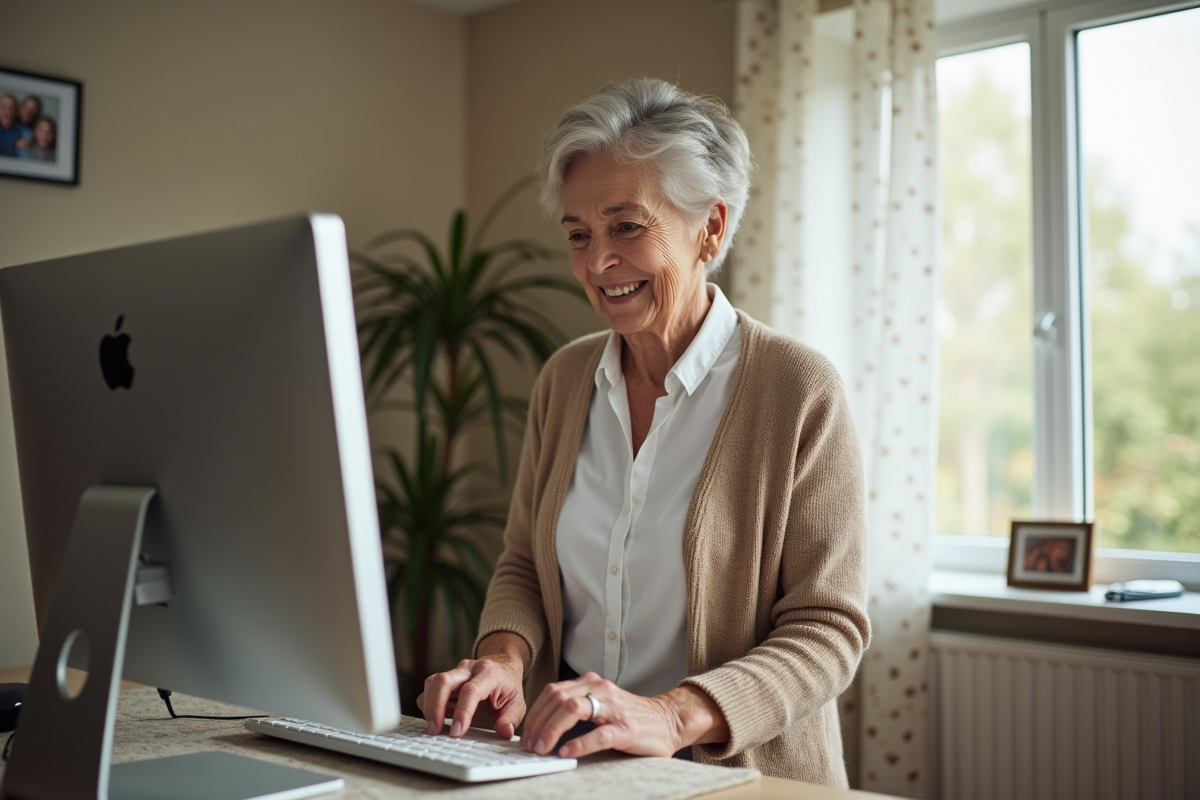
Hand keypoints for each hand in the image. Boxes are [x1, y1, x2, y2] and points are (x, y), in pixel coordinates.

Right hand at [416, 632, 529, 739]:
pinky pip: (430, 687)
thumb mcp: (517, 704)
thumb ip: (511, 719)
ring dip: (429, 706)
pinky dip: (427, 703)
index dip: (462, 712)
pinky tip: (436, 718)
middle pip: (444, 681)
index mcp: (489, 674)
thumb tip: (505, 732)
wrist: (503, 667)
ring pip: (433, 682)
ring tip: (434, 727)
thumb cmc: (508, 687)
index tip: (457, 732)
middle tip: (434, 730)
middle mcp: (469, 668)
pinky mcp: (446, 677)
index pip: (471, 691)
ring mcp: (456, 671)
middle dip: (435, 707)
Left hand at [522, 672, 717, 758]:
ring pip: (573, 708)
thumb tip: (541, 728)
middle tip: (530, 745)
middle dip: (538, 723)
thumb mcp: (599, 705)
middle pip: (557, 698)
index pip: (552, 691)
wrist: (669, 720)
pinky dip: (578, 744)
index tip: (525, 735)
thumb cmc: (631, 717)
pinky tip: (567, 753)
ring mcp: (614, 708)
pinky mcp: (626, 729)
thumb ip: (575, 709)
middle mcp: (600, 689)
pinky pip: (598, 734)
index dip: (534, 713)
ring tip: (542, 749)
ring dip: (552, 730)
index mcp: (591, 683)